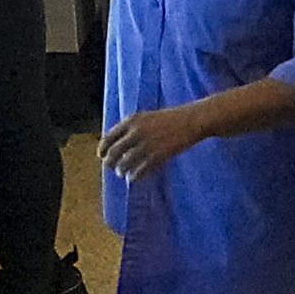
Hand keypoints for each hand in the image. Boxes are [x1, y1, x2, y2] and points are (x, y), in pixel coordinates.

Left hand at [101, 97, 216, 180]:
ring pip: (125, 164)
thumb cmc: (170, 119)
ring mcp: (147, 144)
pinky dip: (135, 176)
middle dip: (110, 163)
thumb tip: (115, 146)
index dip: (102, 149)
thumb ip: (131, 128)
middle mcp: (136, 132)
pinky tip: (135, 176)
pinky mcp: (158, 156)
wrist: (193, 120)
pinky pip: (139, 170)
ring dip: (122, 170)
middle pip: (114, 153)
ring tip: (124, 172)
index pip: (108, 138)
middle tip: (112, 167)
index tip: (101, 156)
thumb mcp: (147, 117)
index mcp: (132, 120)